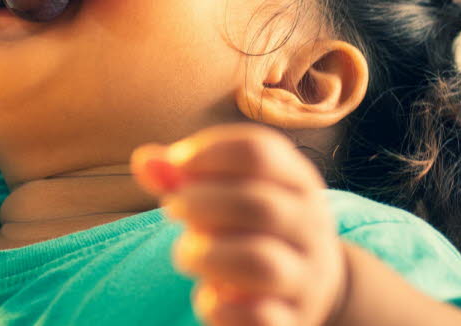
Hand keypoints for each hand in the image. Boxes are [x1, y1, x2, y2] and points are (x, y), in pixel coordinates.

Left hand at [131, 124, 349, 325]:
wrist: (315, 287)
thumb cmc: (254, 228)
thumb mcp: (232, 194)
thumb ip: (186, 178)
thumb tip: (144, 161)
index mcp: (296, 181)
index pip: (259, 152)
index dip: (209, 152)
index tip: (177, 162)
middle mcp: (308, 226)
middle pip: (259, 205)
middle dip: (200, 205)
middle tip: (173, 209)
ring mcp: (304, 277)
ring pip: (260, 262)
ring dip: (207, 256)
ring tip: (187, 254)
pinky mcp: (291, 320)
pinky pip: (259, 317)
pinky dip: (221, 307)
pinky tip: (208, 297)